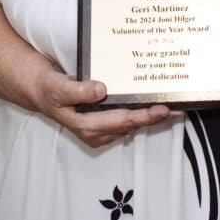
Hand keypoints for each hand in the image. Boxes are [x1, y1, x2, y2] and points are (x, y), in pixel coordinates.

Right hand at [33, 68, 176, 147]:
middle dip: (155, 119)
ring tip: (174, 109)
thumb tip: (100, 90)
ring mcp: (102, 128)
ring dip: (152, 118)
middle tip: (177, 109)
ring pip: (133, 125)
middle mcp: (97, 131)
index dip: (144, 116)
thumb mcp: (58, 88)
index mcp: (87, 125)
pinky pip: (128, 119)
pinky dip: (143, 113)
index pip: (122, 121)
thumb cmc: (50, 90)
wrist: (43, 91)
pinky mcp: (105, 122)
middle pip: (132, 125)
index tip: (161, 109)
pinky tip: (156, 105)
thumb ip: (77, 90)